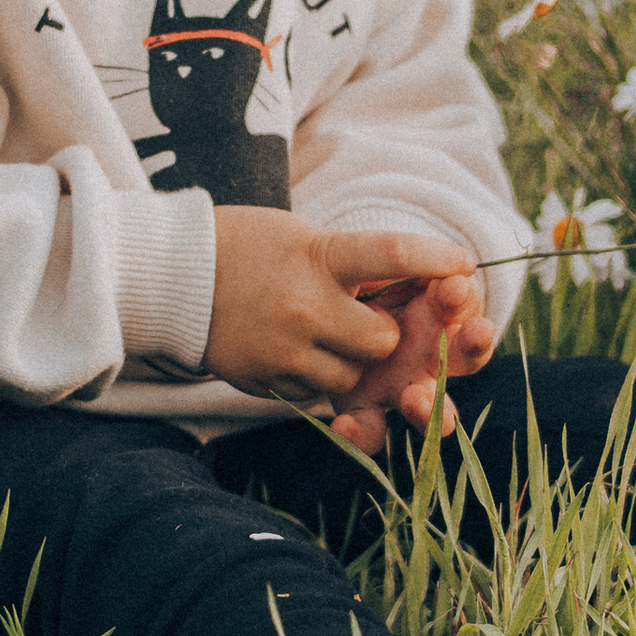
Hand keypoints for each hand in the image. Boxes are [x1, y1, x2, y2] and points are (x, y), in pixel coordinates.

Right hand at [204, 212, 482, 446]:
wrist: (172, 276)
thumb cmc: (250, 248)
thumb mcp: (305, 237)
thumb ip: (357, 262)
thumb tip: (426, 283)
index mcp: (320, 255)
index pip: (392, 253)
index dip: (434, 259)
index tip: (463, 265)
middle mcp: (305, 304)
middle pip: (382, 340)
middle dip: (385, 338)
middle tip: (367, 322)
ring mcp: (284, 348)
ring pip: (353, 378)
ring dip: (353, 364)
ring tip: (325, 337)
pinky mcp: (267, 381)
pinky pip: (318, 398)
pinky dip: (319, 382)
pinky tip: (298, 353)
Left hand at [325, 271, 495, 452]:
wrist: (306, 305)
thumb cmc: (350, 275)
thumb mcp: (370, 261)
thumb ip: (401, 259)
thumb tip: (442, 260)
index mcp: (437, 309)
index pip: (463, 303)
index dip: (462, 297)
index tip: (454, 286)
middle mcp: (430, 352)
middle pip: (464, 356)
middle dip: (473, 345)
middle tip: (476, 333)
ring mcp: (402, 385)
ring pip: (430, 407)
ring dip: (427, 407)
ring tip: (413, 398)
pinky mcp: (367, 409)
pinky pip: (372, 430)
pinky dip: (361, 433)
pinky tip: (344, 424)